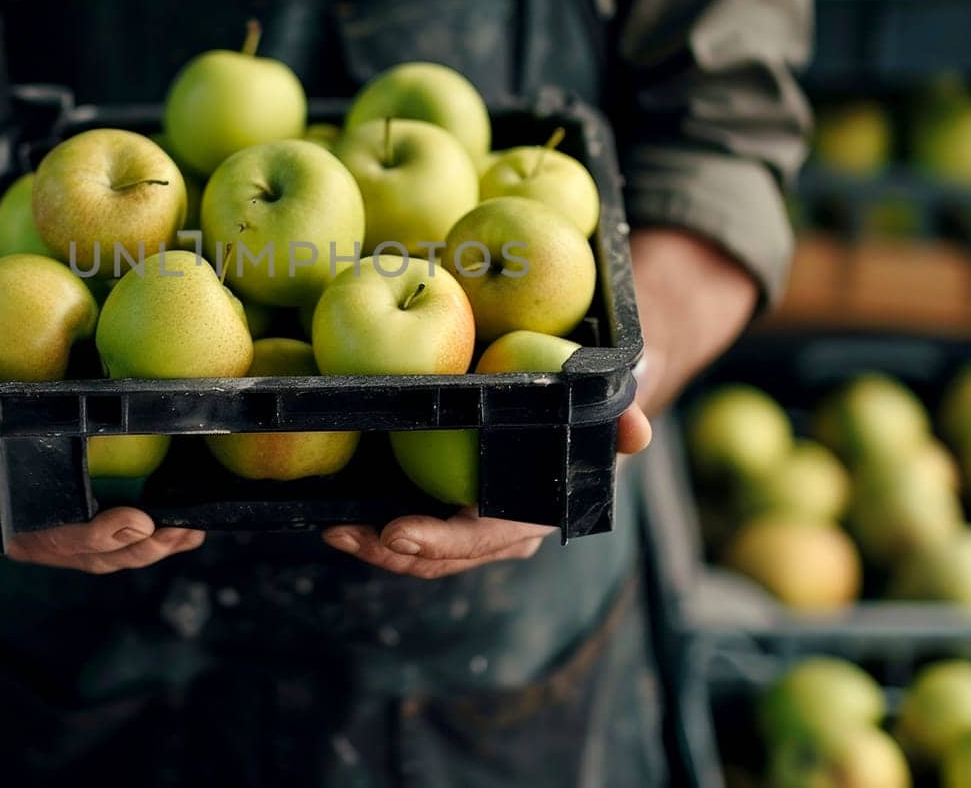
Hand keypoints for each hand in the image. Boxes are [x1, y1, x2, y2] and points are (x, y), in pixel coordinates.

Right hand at [0, 376, 204, 571]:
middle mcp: (32, 533)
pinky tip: (187, 521)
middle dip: (135, 550)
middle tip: (173, 529)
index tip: (133, 520)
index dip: (91, 539)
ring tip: (190, 531)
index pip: (45, 543)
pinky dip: (153, 533)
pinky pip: (121, 535)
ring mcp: (61, 528)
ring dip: (153, 548)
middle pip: (90, 557)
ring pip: (112, 554)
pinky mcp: (85, 516)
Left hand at [321, 403, 649, 577]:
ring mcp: (472, 530)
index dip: (440, 541)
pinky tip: (339, 515)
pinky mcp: (447, 515)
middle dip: (390, 552)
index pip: (484, 539)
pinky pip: (411, 534)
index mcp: (536, 517)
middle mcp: (502, 534)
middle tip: (344, 534)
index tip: (395, 532)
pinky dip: (376, 531)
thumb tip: (638, 433)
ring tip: (333, 531)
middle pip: (441, 558)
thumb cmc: (587, 415)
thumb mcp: (610, 412)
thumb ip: (624, 419)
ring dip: (373, 547)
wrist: (577, 422)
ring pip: (420, 555)